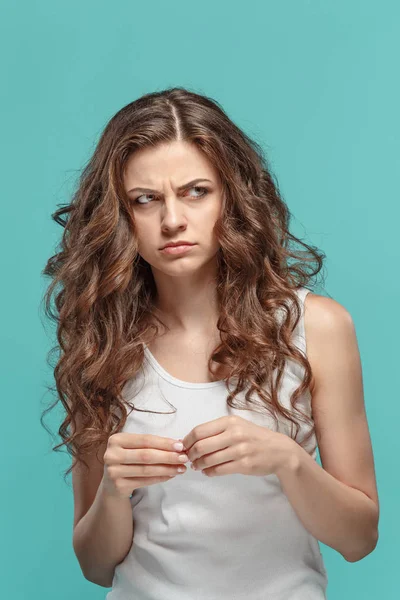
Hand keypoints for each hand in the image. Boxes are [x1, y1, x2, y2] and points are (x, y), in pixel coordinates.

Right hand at [102, 432, 188, 497]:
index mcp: (116, 440)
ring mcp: (113, 471)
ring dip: (167, 469)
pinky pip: (145, 481)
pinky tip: (171, 475)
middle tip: (184, 458)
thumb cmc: (128, 460)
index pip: (145, 440)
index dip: (164, 443)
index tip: (180, 446)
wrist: (111, 484)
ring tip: (181, 468)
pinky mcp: (119, 486)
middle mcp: (111, 455)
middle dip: (168, 456)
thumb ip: (153, 445)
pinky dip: (160, 478)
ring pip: (146, 469)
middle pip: (146, 455)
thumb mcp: (135, 448)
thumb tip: (178, 443)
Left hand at [181, 415, 295, 477]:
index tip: (183, 446)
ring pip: (209, 460)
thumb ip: (217, 431)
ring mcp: (239, 450)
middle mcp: (234, 434)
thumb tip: (192, 441)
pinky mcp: (244, 465)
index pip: (199, 431)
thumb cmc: (254, 436)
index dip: (187, 441)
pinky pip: (219, 470)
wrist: (278, 450)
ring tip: (197, 466)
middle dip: (191, 454)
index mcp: (229, 421)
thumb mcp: (237, 426)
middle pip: (201, 446)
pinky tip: (207, 471)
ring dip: (198, 465)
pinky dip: (209, 472)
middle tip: (189, 458)